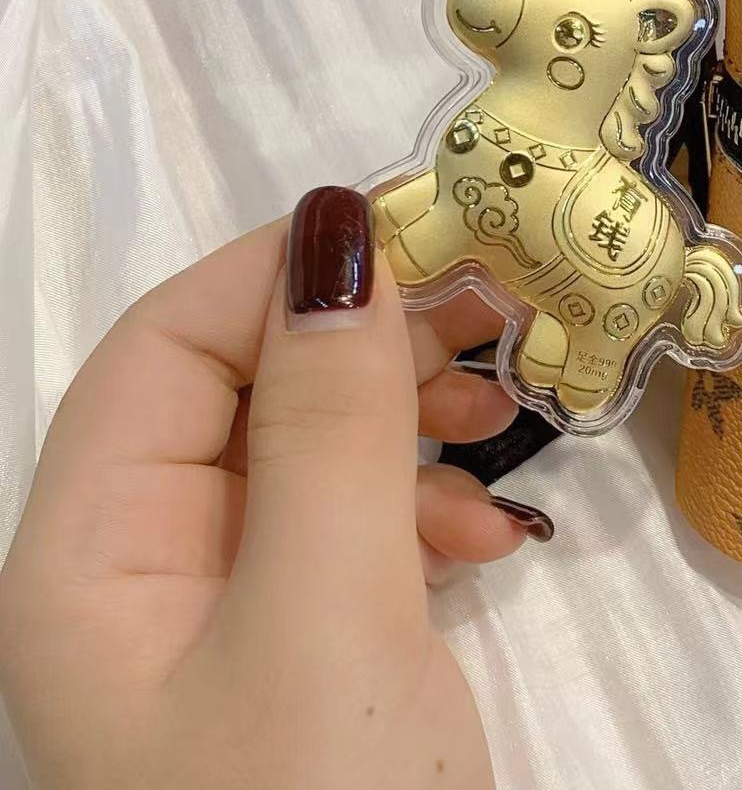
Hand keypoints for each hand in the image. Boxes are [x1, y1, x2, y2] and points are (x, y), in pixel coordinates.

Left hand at [0, 186, 550, 789]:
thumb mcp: (330, 610)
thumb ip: (330, 419)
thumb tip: (339, 229)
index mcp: (91, 556)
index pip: (167, 348)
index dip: (286, 274)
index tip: (423, 231)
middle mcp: (143, 576)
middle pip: (246, 394)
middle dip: (367, 344)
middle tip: (493, 308)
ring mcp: (228, 621)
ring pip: (310, 459)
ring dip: (408, 421)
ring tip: (506, 417)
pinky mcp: (303, 657)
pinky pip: (353, 536)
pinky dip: (426, 513)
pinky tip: (496, 539)